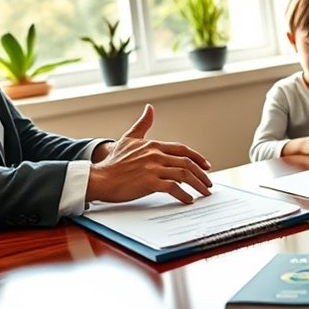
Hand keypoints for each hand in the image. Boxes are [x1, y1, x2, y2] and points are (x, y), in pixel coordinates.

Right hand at [86, 104, 212, 203]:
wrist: (99, 178)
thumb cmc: (113, 162)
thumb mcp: (128, 138)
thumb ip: (142, 124)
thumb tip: (150, 108)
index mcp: (153, 145)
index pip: (182, 149)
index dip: (197, 157)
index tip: (207, 166)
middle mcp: (156, 155)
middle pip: (187, 162)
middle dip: (202, 174)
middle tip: (209, 183)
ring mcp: (153, 168)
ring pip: (184, 174)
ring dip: (198, 185)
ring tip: (204, 192)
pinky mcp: (149, 182)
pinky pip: (173, 188)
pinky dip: (183, 195)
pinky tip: (188, 200)